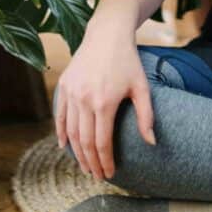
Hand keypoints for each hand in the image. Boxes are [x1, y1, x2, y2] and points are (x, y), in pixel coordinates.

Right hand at [54, 32, 155, 181]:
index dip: (105, 161)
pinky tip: (65, 146)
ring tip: (85, 165)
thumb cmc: (128, 61)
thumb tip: (151, 143)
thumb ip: (146, 116)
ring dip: (76, 152)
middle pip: (84, 141)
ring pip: (70, 131)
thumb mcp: (142, 87)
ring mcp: (71, 93)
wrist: (107, 35)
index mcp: (105, 102)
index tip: (110, 173)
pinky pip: (59, 115)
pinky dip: (61, 132)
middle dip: (90, 162)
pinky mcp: (64, 86)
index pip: (102, 142)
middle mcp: (84, 99)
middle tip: (97, 175)